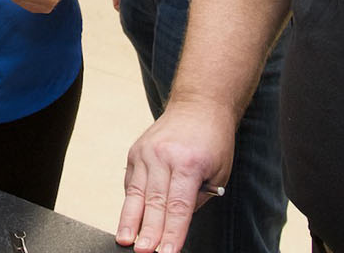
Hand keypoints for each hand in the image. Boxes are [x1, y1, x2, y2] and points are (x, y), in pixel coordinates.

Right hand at [117, 98, 235, 251]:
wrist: (199, 105)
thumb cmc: (213, 141)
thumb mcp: (219, 172)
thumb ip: (197, 199)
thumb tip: (177, 224)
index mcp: (189, 163)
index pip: (179, 206)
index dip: (173, 232)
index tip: (167, 252)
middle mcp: (164, 156)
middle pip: (154, 201)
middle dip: (148, 230)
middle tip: (143, 251)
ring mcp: (146, 152)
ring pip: (136, 193)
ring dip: (130, 220)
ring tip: (124, 240)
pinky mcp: (135, 151)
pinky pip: (131, 182)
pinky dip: (131, 203)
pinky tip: (129, 220)